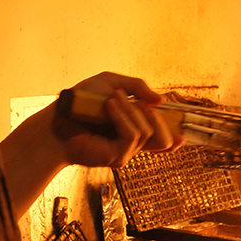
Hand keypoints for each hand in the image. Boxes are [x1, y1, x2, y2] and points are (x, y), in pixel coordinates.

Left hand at [52, 72, 183, 167]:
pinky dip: (122, 117)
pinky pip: (132, 136)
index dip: (173, 140)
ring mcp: (124, 152)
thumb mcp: (110, 83)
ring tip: (111, 99)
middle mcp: (130, 144)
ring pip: (147, 132)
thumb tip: (161, 100)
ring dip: (131, 110)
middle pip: (163, 139)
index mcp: (132, 128)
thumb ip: (137, 87)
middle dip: (156, 117)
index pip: (159, 140)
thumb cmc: (80, 103)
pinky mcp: (116, 157)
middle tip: (137, 101)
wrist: (57, 118)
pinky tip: (109, 107)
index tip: (182, 137)